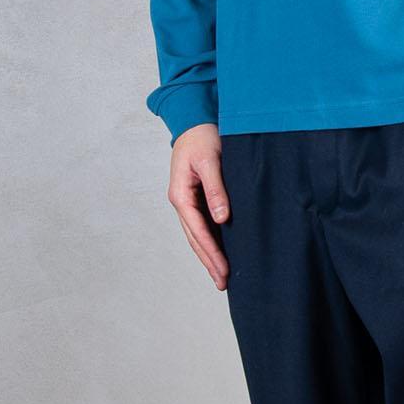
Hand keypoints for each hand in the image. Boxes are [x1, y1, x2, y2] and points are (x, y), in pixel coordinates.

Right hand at [168, 124, 230, 288]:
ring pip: (197, 235)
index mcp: (181, 195)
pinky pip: (203, 224)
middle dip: (209, 261)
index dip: (211, 253)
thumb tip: (222, 219)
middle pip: (195, 239)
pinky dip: (211, 241)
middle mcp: (181, 201)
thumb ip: (216, 189)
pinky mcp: (197, 197)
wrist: (194, 120)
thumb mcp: (210, 160)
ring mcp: (187, 201)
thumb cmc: (201, 137)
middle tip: (223, 282)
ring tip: (221, 276)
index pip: (197, 231)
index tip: (223, 270)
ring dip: (208, 255)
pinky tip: (220, 252)